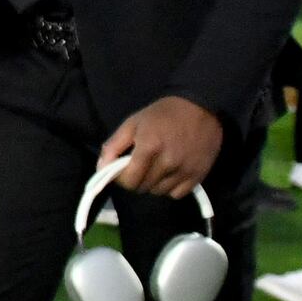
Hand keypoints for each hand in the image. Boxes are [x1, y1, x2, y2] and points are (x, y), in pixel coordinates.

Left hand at [99, 94, 225, 196]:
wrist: (201, 106)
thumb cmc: (163, 114)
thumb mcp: (133, 123)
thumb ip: (113, 146)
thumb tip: (101, 168)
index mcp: (149, 147)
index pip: (129, 181)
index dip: (121, 178)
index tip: (123, 170)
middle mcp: (168, 162)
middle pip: (143, 188)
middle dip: (136, 180)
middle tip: (140, 166)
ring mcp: (184, 170)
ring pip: (159, 192)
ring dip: (153, 184)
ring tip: (156, 168)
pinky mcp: (198, 176)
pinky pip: (177, 194)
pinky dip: (171, 188)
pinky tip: (171, 173)